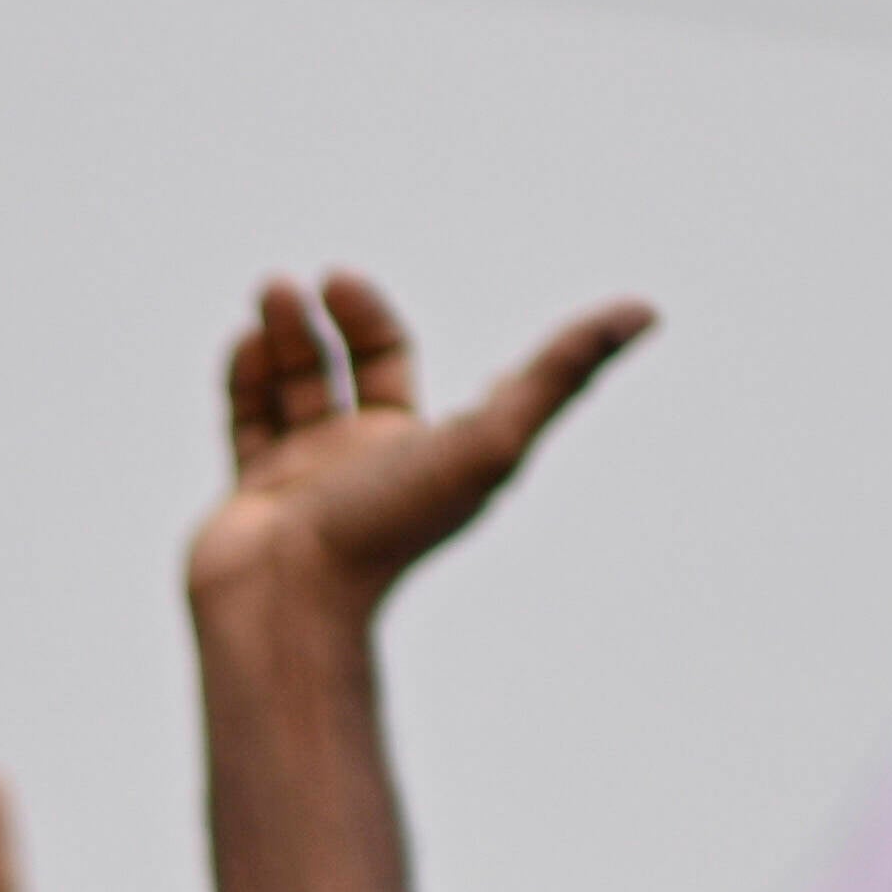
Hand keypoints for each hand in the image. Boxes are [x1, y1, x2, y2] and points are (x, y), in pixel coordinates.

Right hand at [183, 271, 652, 636]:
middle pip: (346, 372)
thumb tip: (646, 310)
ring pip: (293, 391)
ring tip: (272, 292)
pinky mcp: (255, 495)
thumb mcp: (491, 439)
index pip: (397, 370)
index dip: (377, 325)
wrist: (289, 606)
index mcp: (417, 451)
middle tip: (313, 284)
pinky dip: (245, 379)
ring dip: (284, 336)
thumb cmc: (388, 530)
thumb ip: (561, 373)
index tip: (346, 285)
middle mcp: (362, 463)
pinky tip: (246, 342)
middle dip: (331, 319)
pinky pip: (248, 425)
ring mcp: (304, 480)